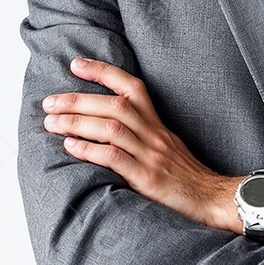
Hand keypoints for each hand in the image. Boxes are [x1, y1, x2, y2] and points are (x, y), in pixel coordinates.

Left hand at [42, 57, 243, 233]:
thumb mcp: (167, 147)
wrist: (214, 200)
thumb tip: (105, 128)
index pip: (131, 87)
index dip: (103, 72)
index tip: (75, 64)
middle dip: (78, 100)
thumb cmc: (186, 177)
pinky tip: (70, 147)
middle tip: (50, 102)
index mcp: (157, 124)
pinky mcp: (149, 179)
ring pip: (112, 127)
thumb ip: (141, 135)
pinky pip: (116, 158)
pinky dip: (90, 150)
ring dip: (77, 122)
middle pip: (115, 104)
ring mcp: (152, 155)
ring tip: (51, 123)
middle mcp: (154, 134)